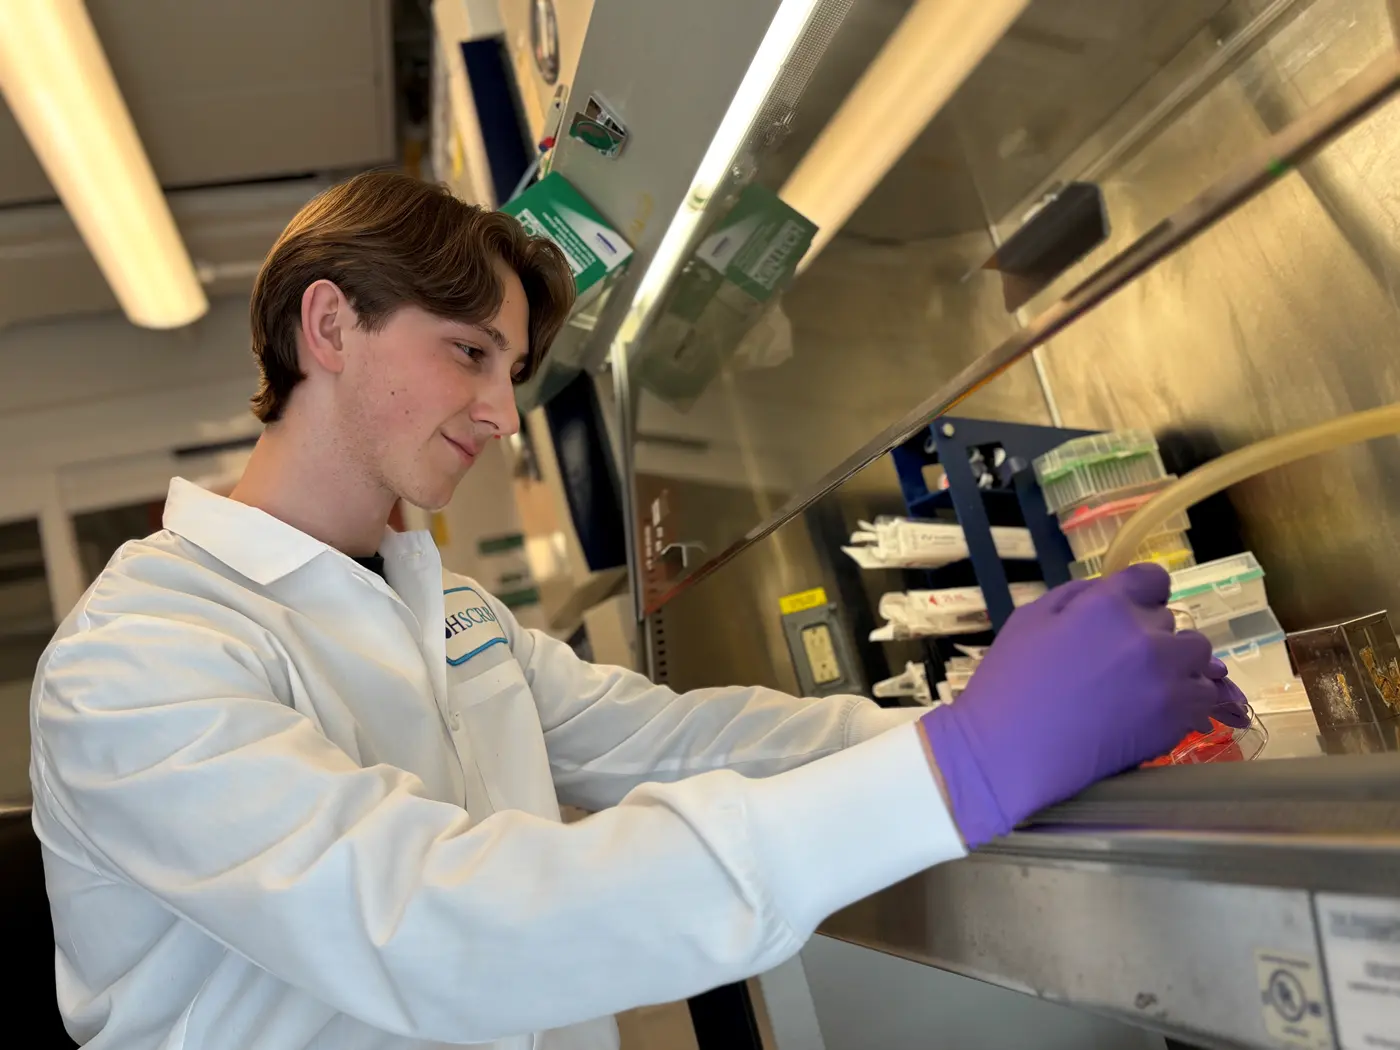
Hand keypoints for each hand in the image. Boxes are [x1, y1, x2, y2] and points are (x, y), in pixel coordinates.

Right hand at [919, 564, 1248, 846]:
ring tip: (1148, 689)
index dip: (1142, 595)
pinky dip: (1192, 702)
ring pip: (1199, 659)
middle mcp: (1148, 635)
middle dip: (1154, 636)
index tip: (1129, 614)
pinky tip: (1167, 710)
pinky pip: (1206, 698)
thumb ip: (1078, 596)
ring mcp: (1168, 678)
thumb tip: (1112, 593)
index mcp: (1108, 604)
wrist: (1009, 752)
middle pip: (1175, 623)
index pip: (1153, 579)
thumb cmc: (1009, 683)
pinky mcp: (1177, 718)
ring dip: (1178, 667)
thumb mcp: (1031, 619)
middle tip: (1122, 663)